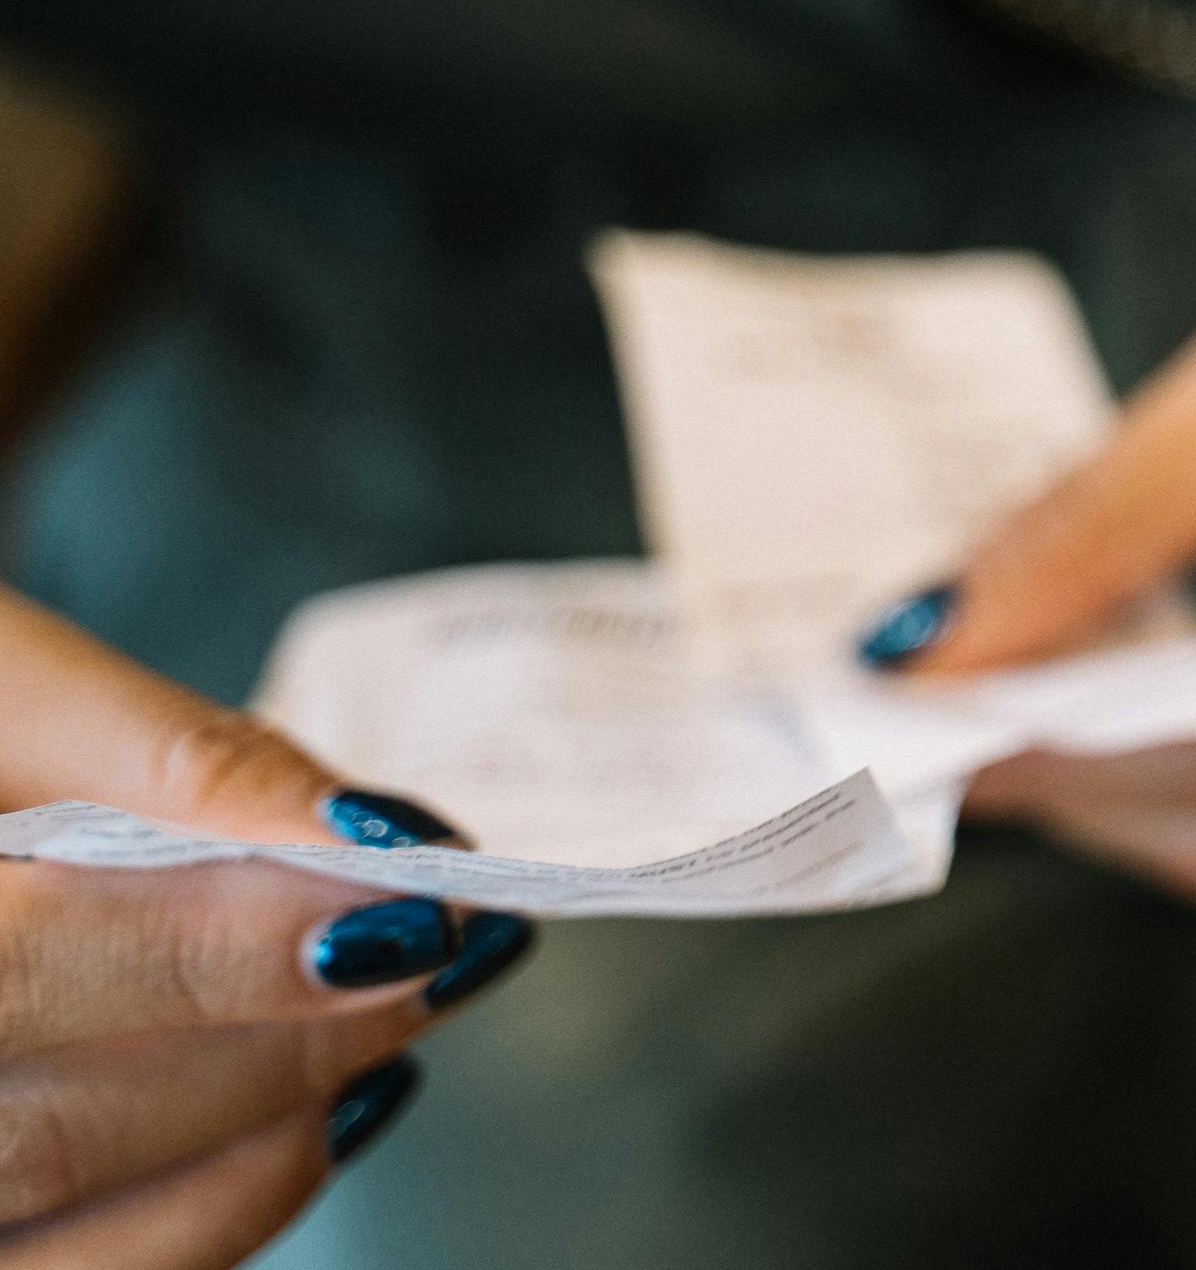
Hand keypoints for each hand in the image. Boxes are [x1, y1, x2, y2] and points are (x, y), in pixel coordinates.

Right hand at [0, 595, 522, 1267]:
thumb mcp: (6, 685)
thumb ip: (176, 765)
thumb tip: (368, 837)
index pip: (12, 971)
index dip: (220, 948)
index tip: (407, 888)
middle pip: (54, 1133)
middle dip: (287, 1036)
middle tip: (450, 936)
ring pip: (83, 1230)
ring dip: (277, 1122)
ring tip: (416, 995)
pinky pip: (93, 1269)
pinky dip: (230, 1198)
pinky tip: (335, 1107)